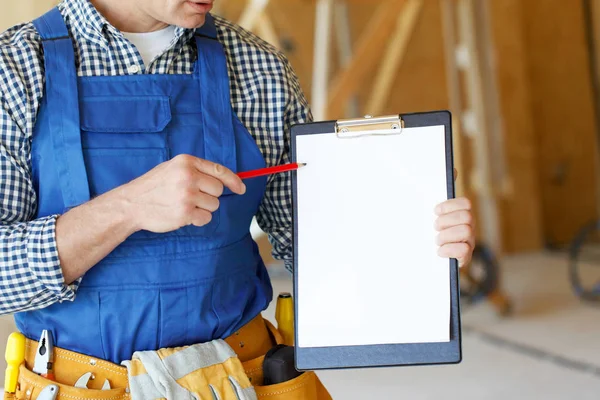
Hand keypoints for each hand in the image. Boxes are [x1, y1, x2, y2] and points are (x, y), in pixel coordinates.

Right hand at [119, 154, 245, 232]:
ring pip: (214, 205)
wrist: (131, 204)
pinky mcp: (185, 213)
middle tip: (192, 198)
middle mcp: (188, 176)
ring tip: (184, 205)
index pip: (219, 170)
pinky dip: (198, 220)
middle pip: (218, 190)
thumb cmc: (154, 186)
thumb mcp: (173, 168)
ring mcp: (187, 195)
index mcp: (186, 162)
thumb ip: (196, 170)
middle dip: (209, 196)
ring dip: (203, 208)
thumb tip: (224, 180)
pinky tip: (183, 215)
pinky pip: (206, 218)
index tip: (241, 188)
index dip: (234, 180)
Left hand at [434, 169, 474, 266]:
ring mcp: (469, 243)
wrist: (421, 256)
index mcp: (461, 213)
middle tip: (435, 227)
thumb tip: (452, 169)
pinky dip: (448, 250)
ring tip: (437, 240)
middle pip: (467, 217)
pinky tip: (440, 251)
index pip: (465, 203)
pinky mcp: (465, 258)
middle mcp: (469, 227)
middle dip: (446, 222)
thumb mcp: (431, 210)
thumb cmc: (428, 229)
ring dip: (445, 236)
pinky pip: (464, 250)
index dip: (449, 206)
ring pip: (466, 231)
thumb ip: (441, 190)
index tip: (435, 211)